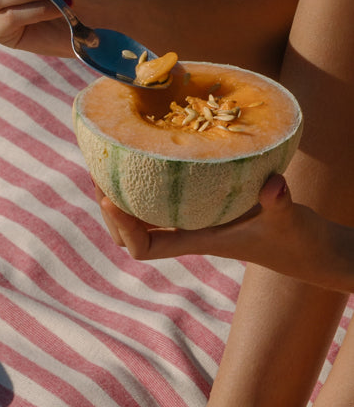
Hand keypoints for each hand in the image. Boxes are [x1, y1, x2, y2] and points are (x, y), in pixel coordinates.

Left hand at [99, 174, 353, 292]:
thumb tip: (273, 187)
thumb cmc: (298, 240)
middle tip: (99, 174)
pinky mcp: (201, 209)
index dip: (123, 228)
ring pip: (140, 219)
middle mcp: (187, 233)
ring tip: (110, 165)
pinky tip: (145, 157)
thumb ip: (280, 204)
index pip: (144, 248)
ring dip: (121, 198)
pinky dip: (146, 185)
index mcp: (197, 242)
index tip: (110, 199)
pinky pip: (161, 201)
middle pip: (130, 235)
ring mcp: (191, 223)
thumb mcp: (290, 219)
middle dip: (110, 210)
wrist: (308, 249)